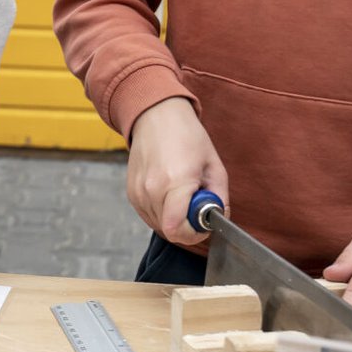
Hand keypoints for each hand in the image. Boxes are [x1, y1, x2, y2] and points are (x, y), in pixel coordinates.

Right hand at [126, 97, 228, 246]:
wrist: (156, 117)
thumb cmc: (187, 136)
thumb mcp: (214, 166)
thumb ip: (219, 198)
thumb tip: (218, 218)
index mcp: (175, 182)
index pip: (177, 230)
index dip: (194, 234)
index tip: (203, 224)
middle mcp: (152, 190)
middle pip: (169, 231)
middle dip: (187, 226)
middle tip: (196, 206)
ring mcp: (138, 192)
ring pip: (158, 226)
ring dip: (173, 219)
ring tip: (182, 196)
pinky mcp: (131, 193)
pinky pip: (149, 216)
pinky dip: (161, 213)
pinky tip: (169, 194)